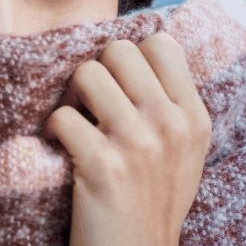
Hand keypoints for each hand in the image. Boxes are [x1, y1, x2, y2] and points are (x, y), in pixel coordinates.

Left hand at [45, 33, 211, 245]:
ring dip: (70, 98)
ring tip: (74, 126)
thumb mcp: (181, 151)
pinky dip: (51, 130)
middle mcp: (170, 124)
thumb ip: (166, 105)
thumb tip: (132, 56)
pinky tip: (59, 150)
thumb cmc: (149, 202)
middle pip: (117, 51)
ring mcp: (138, 143)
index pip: (160, 43)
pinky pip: (62, 116)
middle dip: (95, 73)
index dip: (128, 58)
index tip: (117, 87)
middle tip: (88, 106)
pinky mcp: (103, 165)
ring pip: (86, 74)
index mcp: (193, 117)